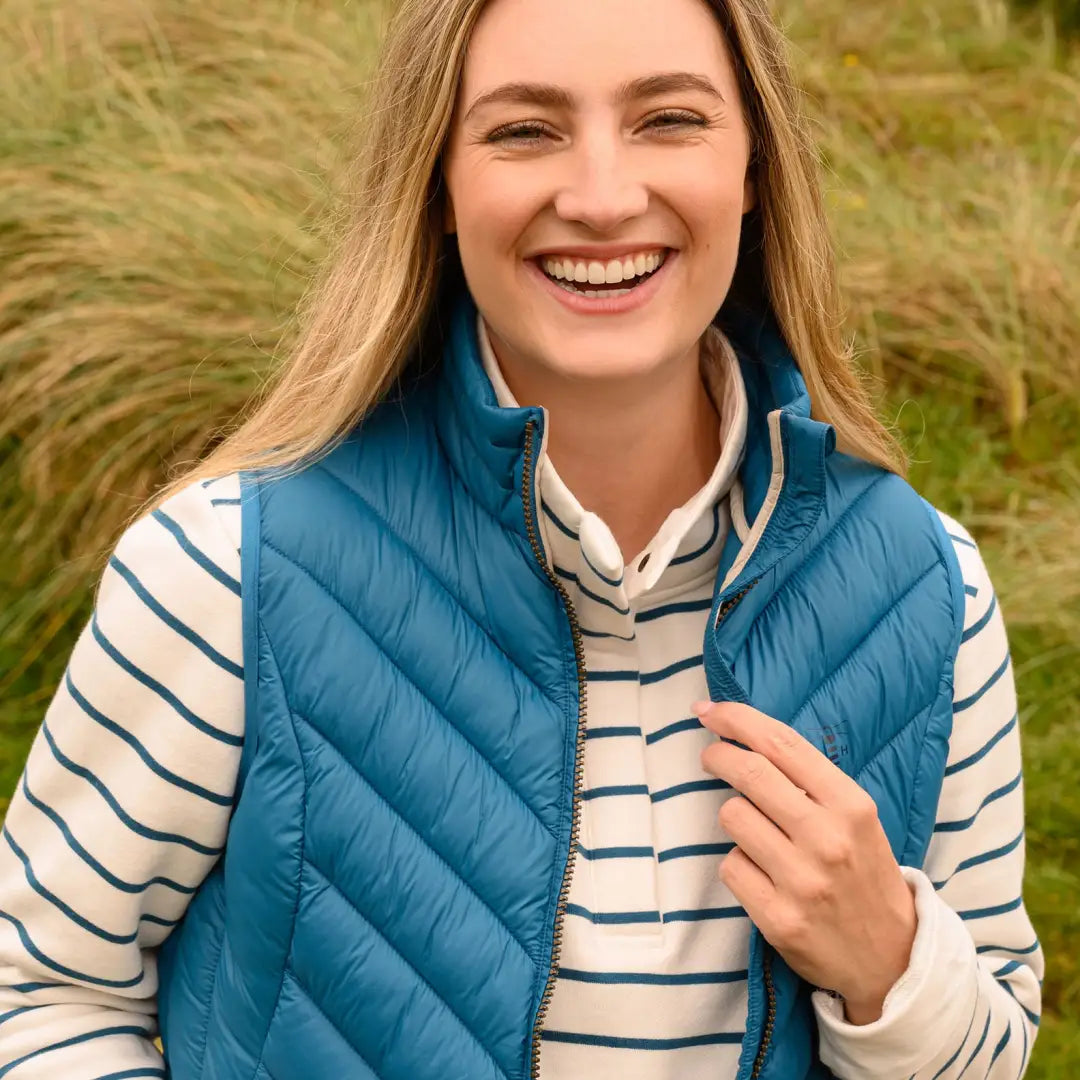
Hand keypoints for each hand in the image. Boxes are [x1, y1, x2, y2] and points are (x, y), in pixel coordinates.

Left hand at [694, 700, 917, 1023]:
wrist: (891, 960)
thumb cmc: (864, 874)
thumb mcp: (857, 819)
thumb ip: (811, 781)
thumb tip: (747, 735)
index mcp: (851, 806)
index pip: (782, 744)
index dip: (738, 720)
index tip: (710, 712)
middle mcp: (828, 839)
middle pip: (749, 772)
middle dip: (718, 755)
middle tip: (712, 755)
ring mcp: (802, 881)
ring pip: (732, 816)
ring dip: (734, 817)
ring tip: (757, 832)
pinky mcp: (778, 918)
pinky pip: (730, 867)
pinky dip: (738, 864)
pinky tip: (761, 874)